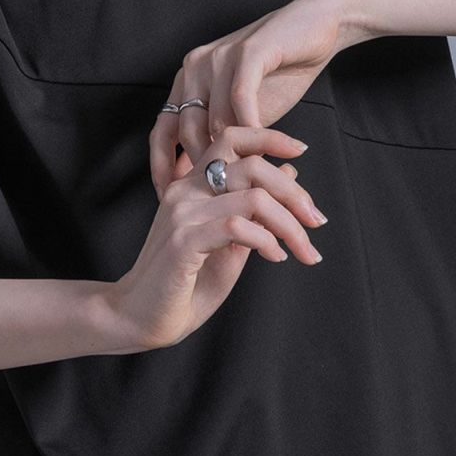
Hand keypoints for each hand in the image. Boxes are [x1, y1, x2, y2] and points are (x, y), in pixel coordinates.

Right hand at [109, 126, 327, 351]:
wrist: (139, 319)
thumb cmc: (184, 286)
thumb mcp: (230, 243)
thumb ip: (254, 210)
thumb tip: (291, 173)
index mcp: (193, 185)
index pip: (231, 138)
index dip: (270, 137)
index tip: (301, 149)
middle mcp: (185, 191)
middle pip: (252, 166)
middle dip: (295, 195)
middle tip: (316, 222)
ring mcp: (182, 214)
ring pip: (253, 197)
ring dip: (289, 225)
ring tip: (302, 251)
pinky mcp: (182, 242)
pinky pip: (236, 226)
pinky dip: (266, 240)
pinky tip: (274, 257)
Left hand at [149, 0, 350, 196]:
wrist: (317, 26)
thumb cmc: (281, 71)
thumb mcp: (244, 111)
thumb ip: (223, 137)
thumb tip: (208, 183)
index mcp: (187, 81)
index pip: (162, 130)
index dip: (161, 168)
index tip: (170, 200)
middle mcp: (195, 68)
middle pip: (187, 132)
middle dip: (201, 171)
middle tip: (218, 204)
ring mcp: (219, 58)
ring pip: (215, 121)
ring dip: (234, 157)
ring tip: (249, 186)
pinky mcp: (248, 53)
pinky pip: (242, 101)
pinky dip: (252, 131)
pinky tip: (266, 154)